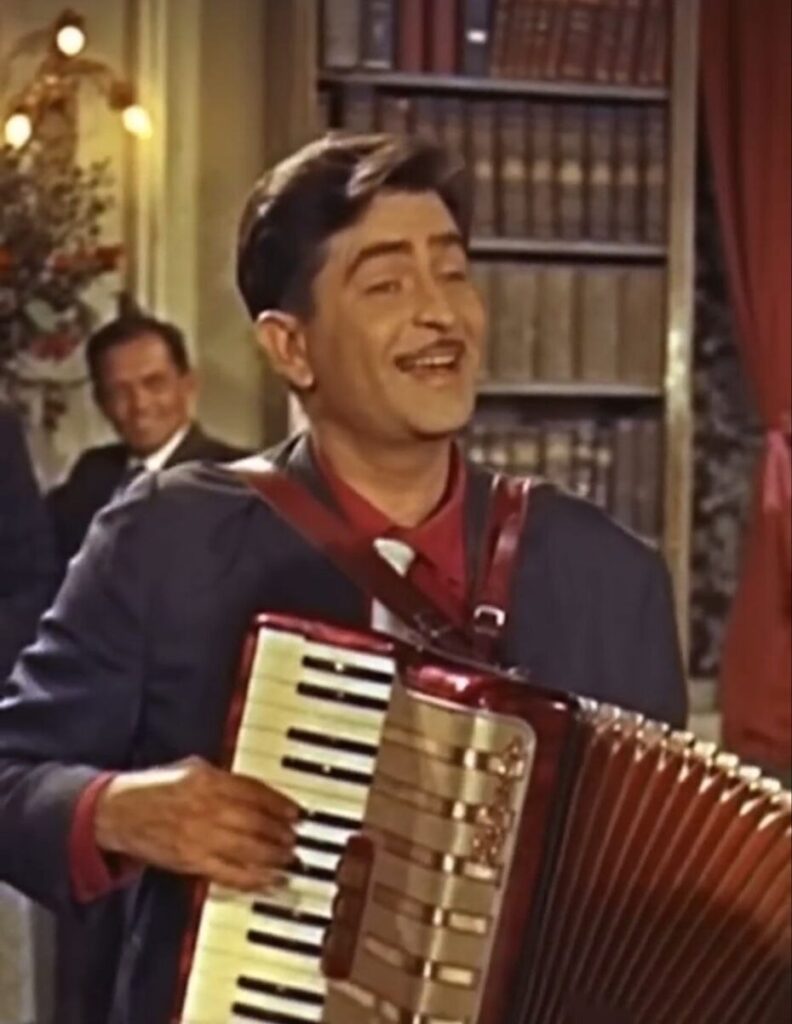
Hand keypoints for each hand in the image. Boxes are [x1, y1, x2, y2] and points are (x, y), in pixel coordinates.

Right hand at [94, 756, 300, 891]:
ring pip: (247, 849)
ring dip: (274, 856)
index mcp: (208, 780)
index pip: (255, 792)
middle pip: (256, 822)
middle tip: (295, 837)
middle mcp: (205, 808)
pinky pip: (229, 873)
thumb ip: (224, 776)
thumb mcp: (191, 768)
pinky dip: (254, 879)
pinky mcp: (191, 862)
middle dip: (281, 832)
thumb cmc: (155, 788)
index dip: (280, 804)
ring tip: (290, 858)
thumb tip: (257, 789)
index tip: (296, 812)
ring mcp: (199, 837)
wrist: (118, 812)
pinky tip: (270, 880)